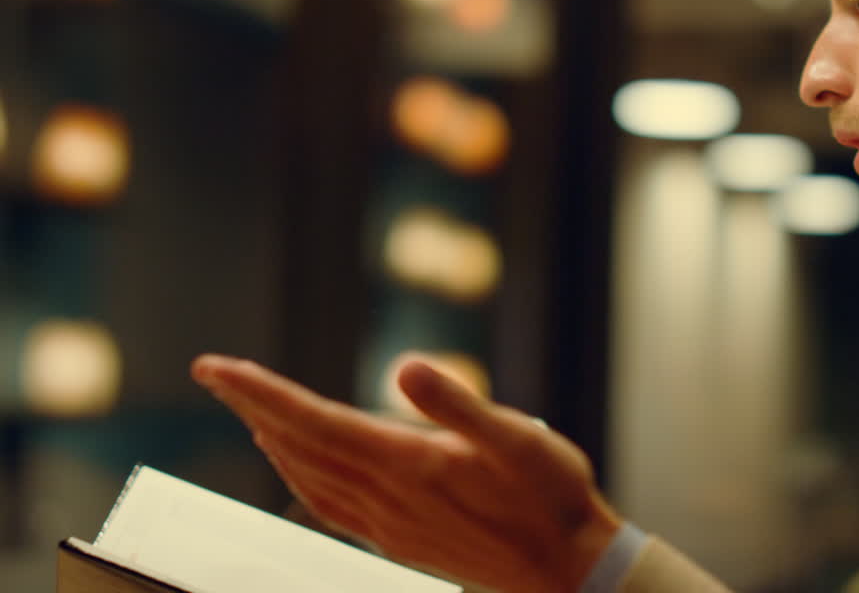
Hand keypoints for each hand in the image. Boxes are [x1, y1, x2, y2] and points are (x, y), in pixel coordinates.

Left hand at [191, 354, 620, 592]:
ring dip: (273, 442)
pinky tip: (302, 470)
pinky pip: (331, 507)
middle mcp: (388, 498)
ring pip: (310, 479)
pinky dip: (302, 479)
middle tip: (214, 374)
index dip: (260, 393)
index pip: (314, 421)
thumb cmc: (551, 496)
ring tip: (249, 412)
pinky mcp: (402, 540)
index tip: (216, 367)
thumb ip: (457, 404)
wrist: (567, 567)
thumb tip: (404, 368)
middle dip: (252, 407)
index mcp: (410, 464)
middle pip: (300, 447)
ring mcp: (391, 524)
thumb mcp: (517, 437)